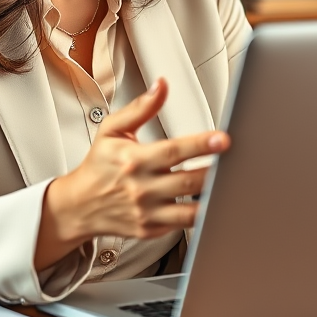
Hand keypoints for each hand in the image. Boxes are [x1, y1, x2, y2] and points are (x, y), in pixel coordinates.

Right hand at [34, 78, 229, 270]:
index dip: (200, 144)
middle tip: (237, 162)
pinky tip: (214, 202)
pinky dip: (201, 215)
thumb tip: (161, 86)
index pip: (173, 151)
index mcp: (134, 159)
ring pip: (190, 209)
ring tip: (230, 184)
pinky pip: (182, 225)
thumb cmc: (98, 165)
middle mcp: (142, 188)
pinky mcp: (151, 230)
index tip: (222, 139)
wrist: (78, 206)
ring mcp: (147, 212)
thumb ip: (141, 108)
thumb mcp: (112, 130)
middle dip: (216, 172)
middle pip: (189, 181)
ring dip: (213, 197)